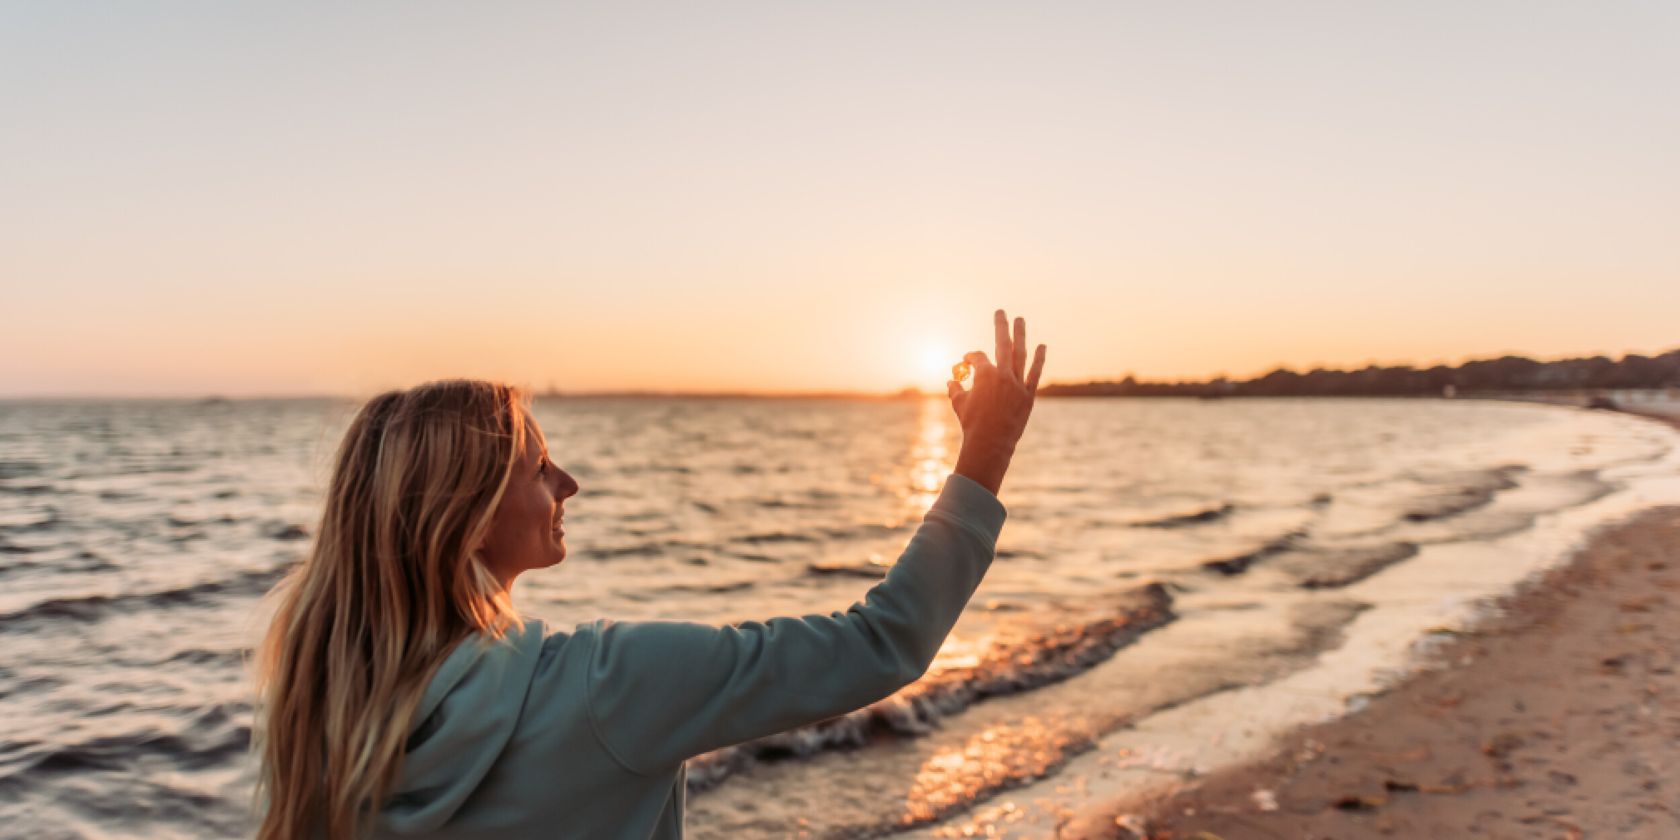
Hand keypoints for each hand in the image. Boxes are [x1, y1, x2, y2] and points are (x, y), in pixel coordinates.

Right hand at [947, 309, 1045, 494]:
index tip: (966, 363)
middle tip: (1001, 311)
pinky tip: (1042, 346)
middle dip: (1000, 326)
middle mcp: (1003, 375)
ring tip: (1020, 320)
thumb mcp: (959, 403)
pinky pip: (1035, 374)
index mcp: (984, 375)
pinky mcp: (1028, 395)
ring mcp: (1017, 384)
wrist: (990, 443)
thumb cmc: (971, 423)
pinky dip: (1039, 359)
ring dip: (1020, 335)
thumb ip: (955, 389)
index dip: (970, 359)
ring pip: (1020, 354)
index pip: (977, 358)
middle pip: (1002, 344)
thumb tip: (951, 381)